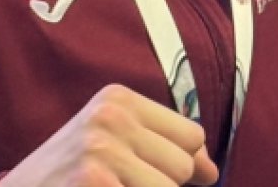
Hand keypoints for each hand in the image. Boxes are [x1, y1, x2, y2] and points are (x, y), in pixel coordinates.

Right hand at [0, 85, 217, 186]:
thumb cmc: (66, 174)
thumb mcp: (110, 143)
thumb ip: (162, 148)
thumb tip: (211, 171)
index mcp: (117, 98)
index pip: (191, 135)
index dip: (187, 164)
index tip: (157, 174)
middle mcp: (109, 117)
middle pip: (183, 165)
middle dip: (162, 185)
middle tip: (121, 184)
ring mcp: (100, 152)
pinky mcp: (93, 183)